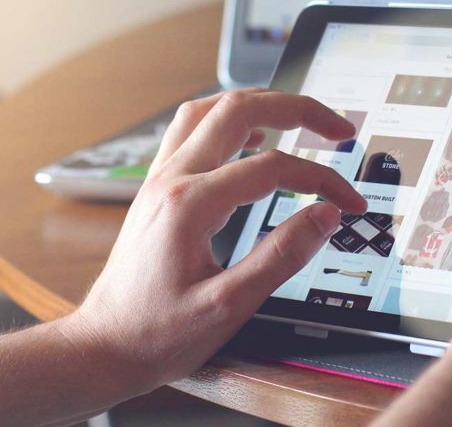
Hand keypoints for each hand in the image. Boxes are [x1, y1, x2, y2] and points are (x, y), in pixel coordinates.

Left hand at [67, 89, 366, 393]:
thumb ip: (281, 257)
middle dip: (296, 109)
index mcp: (189, 205)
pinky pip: (190, 131)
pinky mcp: (156, 189)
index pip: (272, 168)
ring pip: (209, 109)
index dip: (321, 178)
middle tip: (337, 128)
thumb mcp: (228, 307)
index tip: (348, 201)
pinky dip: (227, 121)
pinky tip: (250, 137)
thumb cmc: (156, 333)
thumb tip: (323, 217)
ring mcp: (159, 180)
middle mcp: (170, 180)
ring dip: (259, 104)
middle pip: (237, 110)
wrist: (104, 346)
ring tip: (298, 117)